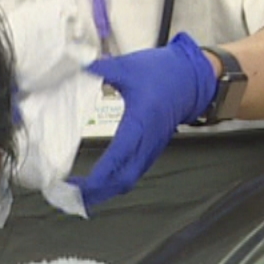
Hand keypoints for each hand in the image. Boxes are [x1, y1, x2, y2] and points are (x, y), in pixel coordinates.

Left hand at [72, 33, 218, 207]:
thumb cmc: (165, 73)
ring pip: (128, 179)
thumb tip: (79, 67)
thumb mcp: (129, 67)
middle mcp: (147, 140)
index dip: (99, 176)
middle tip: (71, 196)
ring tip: (81, 192)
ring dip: (105, 190)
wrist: (193, 78)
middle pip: (123, 179)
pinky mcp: (151, 148)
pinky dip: (116, 181)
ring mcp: (151, 147)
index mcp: (141, 121)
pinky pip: (133, 172)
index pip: (118, 157)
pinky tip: (101, 180)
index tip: (78, 185)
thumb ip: (102, 69)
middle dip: (97, 193)